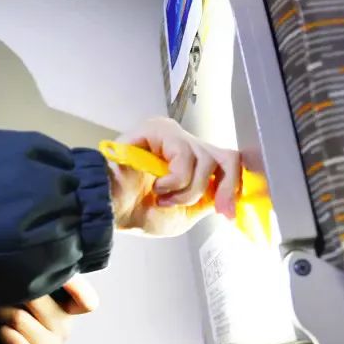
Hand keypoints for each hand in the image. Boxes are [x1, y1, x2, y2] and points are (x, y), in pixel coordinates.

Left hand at [0, 274, 98, 343]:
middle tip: (4, 291)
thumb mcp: (38, 294)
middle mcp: (64, 325)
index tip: (59, 277)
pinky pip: (15, 343)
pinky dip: (4, 333)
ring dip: (1, 312)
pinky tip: (3, 331)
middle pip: (36, 299)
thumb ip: (43, 278)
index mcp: (69, 306)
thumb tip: (31, 259)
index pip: (87, 300)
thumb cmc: (27, 313)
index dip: (76, 287)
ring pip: (19, 318)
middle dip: (13, 292)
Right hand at [107, 116, 241, 236]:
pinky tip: (157, 186)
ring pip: (207, 160)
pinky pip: (185, 155)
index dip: (233, 188)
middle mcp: (184, 144)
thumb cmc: (137, 211)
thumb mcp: (185, 213)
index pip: (228, 163)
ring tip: (163, 198)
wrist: (109, 211)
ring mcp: (172, 135)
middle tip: (215, 209)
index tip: (228, 213)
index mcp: (191, 161)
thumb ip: (209, 198)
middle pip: (227, 157)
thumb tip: (230, 196)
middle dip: (224, 189)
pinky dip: (175, 180)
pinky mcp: (158, 130)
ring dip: (187, 190)